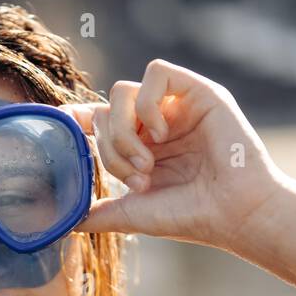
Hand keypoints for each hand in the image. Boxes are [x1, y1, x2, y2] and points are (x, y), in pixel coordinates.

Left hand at [65, 60, 284, 252]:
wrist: (235, 214)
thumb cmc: (191, 216)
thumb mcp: (133, 214)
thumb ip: (99, 213)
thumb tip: (63, 222)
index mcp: (139, 145)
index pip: (97, 118)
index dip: (75, 119)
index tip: (60, 132)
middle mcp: (154, 122)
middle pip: (104, 111)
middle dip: (110, 149)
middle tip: (137, 178)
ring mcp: (175, 106)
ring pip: (121, 92)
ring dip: (124, 132)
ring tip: (148, 164)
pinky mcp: (198, 91)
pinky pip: (155, 73)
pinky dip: (148, 105)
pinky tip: (161, 135)